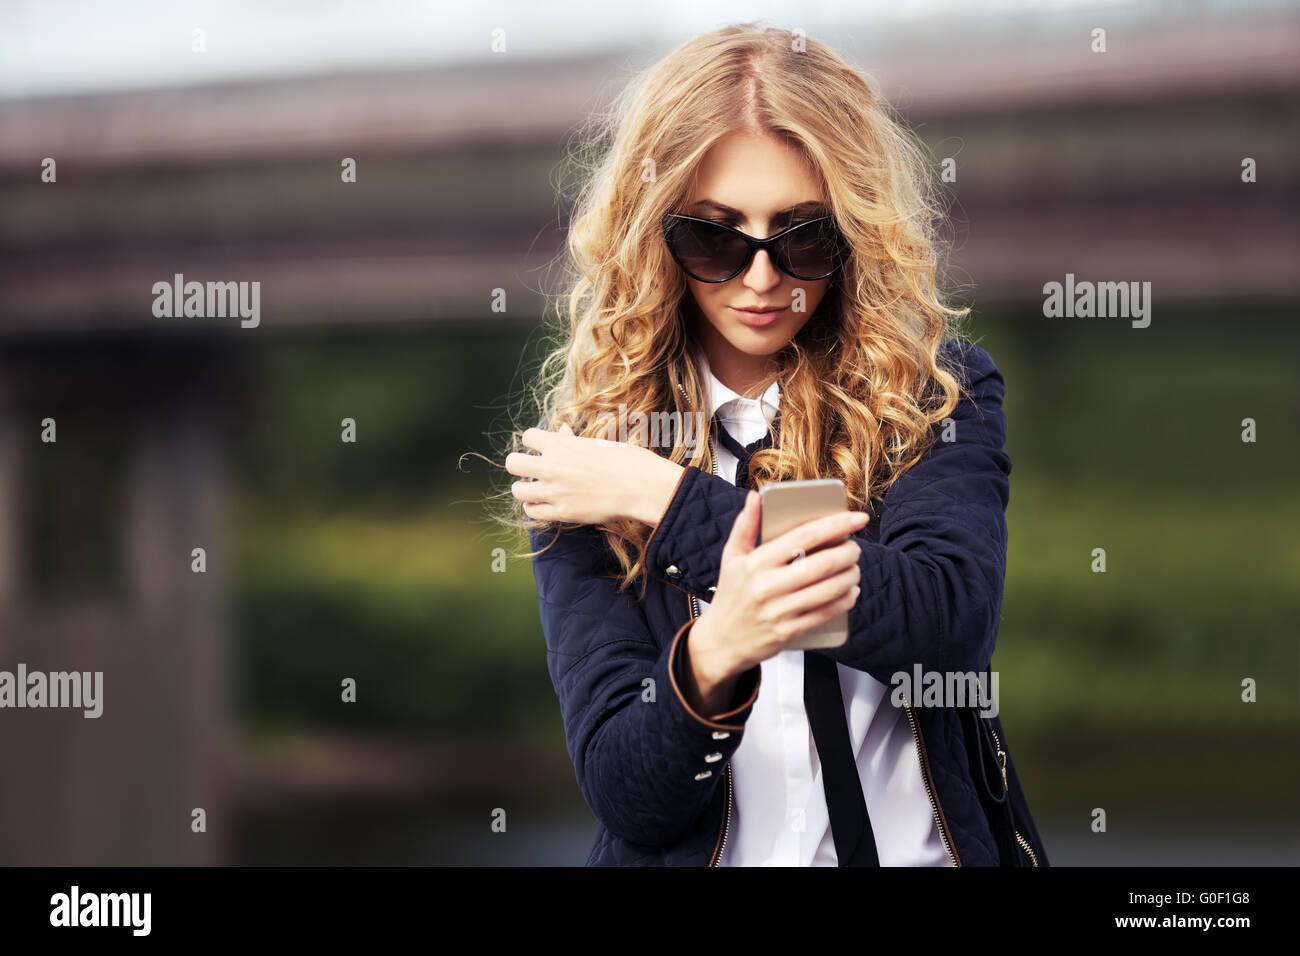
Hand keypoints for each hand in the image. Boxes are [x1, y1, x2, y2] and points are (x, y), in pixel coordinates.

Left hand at [506, 422, 683, 525]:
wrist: (642, 487)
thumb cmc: (627, 460)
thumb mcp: (599, 441)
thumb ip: (573, 439)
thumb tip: (560, 431)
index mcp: (561, 443)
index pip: (527, 437)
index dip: (535, 443)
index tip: (544, 449)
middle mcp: (551, 466)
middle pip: (512, 463)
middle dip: (521, 464)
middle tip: (533, 469)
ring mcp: (554, 491)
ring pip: (518, 490)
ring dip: (526, 489)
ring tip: (538, 489)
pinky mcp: (562, 513)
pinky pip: (532, 512)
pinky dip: (536, 508)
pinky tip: (546, 504)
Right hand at [689, 490, 867, 683]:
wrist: (721, 641)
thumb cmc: (730, 594)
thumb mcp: (731, 557)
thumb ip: (745, 525)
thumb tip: (755, 496)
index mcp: (756, 562)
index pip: (803, 537)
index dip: (835, 524)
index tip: (856, 518)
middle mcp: (768, 585)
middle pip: (822, 563)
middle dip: (848, 552)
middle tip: (854, 547)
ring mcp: (779, 610)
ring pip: (828, 589)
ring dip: (850, 576)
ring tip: (854, 568)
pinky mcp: (788, 631)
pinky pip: (825, 613)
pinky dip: (845, 600)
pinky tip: (851, 592)